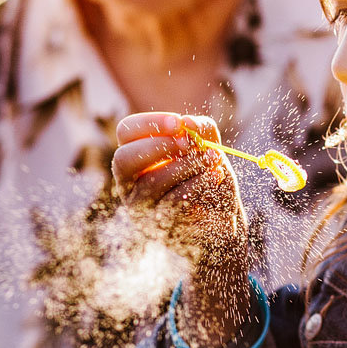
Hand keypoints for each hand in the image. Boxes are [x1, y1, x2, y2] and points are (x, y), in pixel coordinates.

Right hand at [112, 112, 246, 262]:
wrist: (222, 212)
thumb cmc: (206, 172)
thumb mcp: (207, 144)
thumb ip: (200, 128)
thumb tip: (187, 122)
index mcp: (135, 153)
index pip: (126, 131)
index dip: (149, 123)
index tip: (178, 123)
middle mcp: (128, 181)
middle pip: (124, 158)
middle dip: (158, 146)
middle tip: (187, 142)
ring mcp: (139, 206)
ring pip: (151, 182)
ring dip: (186, 165)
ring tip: (213, 158)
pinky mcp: (156, 224)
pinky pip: (173, 202)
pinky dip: (198, 185)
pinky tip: (214, 177)